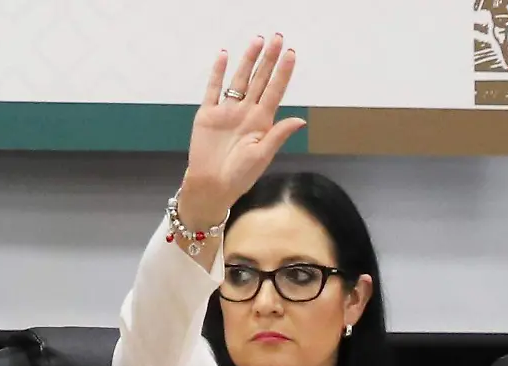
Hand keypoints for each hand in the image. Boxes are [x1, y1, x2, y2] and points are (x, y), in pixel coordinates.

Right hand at [179, 33, 305, 225]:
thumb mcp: (262, 156)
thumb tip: (300, 120)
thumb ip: (278, 135)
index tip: (291, 54)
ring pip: (239, 80)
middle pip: (260, 80)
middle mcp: (246, 112)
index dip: (283, 73)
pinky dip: (217, 73)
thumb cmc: (239, 176)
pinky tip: (224, 56)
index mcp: (262, 122)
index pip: (275, 91)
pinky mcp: (208, 115)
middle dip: (268, 59)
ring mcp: (227, 112)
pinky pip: (213, 89)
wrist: (211, 186)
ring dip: (248, 60)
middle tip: (277, 38)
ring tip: (257, 41)